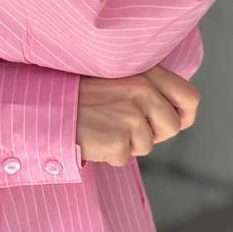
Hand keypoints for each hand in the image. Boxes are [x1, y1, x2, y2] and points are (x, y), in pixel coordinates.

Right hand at [75, 65, 200, 166]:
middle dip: (151, 133)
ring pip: (146, 146)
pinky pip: (124, 158)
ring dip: (126, 144)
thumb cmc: (76, 92)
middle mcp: (142, 92)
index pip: (190, 99)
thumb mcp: (115, 76)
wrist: (42, 106)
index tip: (170, 121)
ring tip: (101, 126)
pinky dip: (109, 154)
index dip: (183, 115)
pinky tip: (92, 138)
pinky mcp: (118, 140)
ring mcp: (131, 117)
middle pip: (171, 127)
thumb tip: (170, 115)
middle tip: (122, 125)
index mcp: (145, 73)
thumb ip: (145, 87)